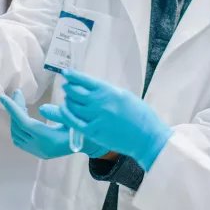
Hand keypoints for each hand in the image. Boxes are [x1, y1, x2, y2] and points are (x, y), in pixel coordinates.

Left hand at [0, 89, 107, 159]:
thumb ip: (58, 113)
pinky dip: (18, 127)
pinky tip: (23, 116)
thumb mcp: (73, 118)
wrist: (89, 144)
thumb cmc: (82, 128)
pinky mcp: (38, 152)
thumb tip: (41, 108)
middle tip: (17, 94)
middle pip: (18, 127)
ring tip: (20, 104)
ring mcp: (38, 151)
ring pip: (16, 134)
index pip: (24, 123)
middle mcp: (40, 147)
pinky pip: (20, 140)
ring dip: (15, 118)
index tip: (3, 97)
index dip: (13, 109)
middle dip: (15, 109)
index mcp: (49, 139)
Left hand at [52, 70, 171, 169]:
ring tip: (66, 98)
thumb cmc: (140, 116)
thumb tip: (93, 88)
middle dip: (68, 88)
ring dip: (67, 101)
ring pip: (73, 106)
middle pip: (75, 92)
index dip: (73, 76)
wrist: (147, 137)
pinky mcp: (94, 132)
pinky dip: (66, 115)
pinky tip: (63, 110)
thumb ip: (108, 92)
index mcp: (110, 91)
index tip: (66, 73)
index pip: (85, 80)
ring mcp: (96, 118)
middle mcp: (101, 103)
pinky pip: (73, 122)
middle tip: (65, 86)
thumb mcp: (124, 96)